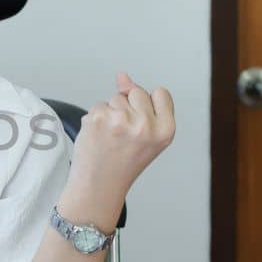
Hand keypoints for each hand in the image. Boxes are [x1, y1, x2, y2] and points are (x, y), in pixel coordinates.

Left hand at [63, 72, 175, 226]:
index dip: (149, 105)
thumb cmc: (124, 161)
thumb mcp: (148, 135)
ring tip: (111, 138)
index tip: (142, 125)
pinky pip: (98, 105)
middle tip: (125, 135)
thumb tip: (122, 76)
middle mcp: (146, 125)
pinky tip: (98, 137)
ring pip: (115, 98)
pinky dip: (96, 118)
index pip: (161, 92)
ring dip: (111, 113)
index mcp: (166, 130)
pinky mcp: (99, 118)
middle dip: (128, 107)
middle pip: (136, 91)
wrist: (100, 185)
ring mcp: (121, 120)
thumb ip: (143, 104)